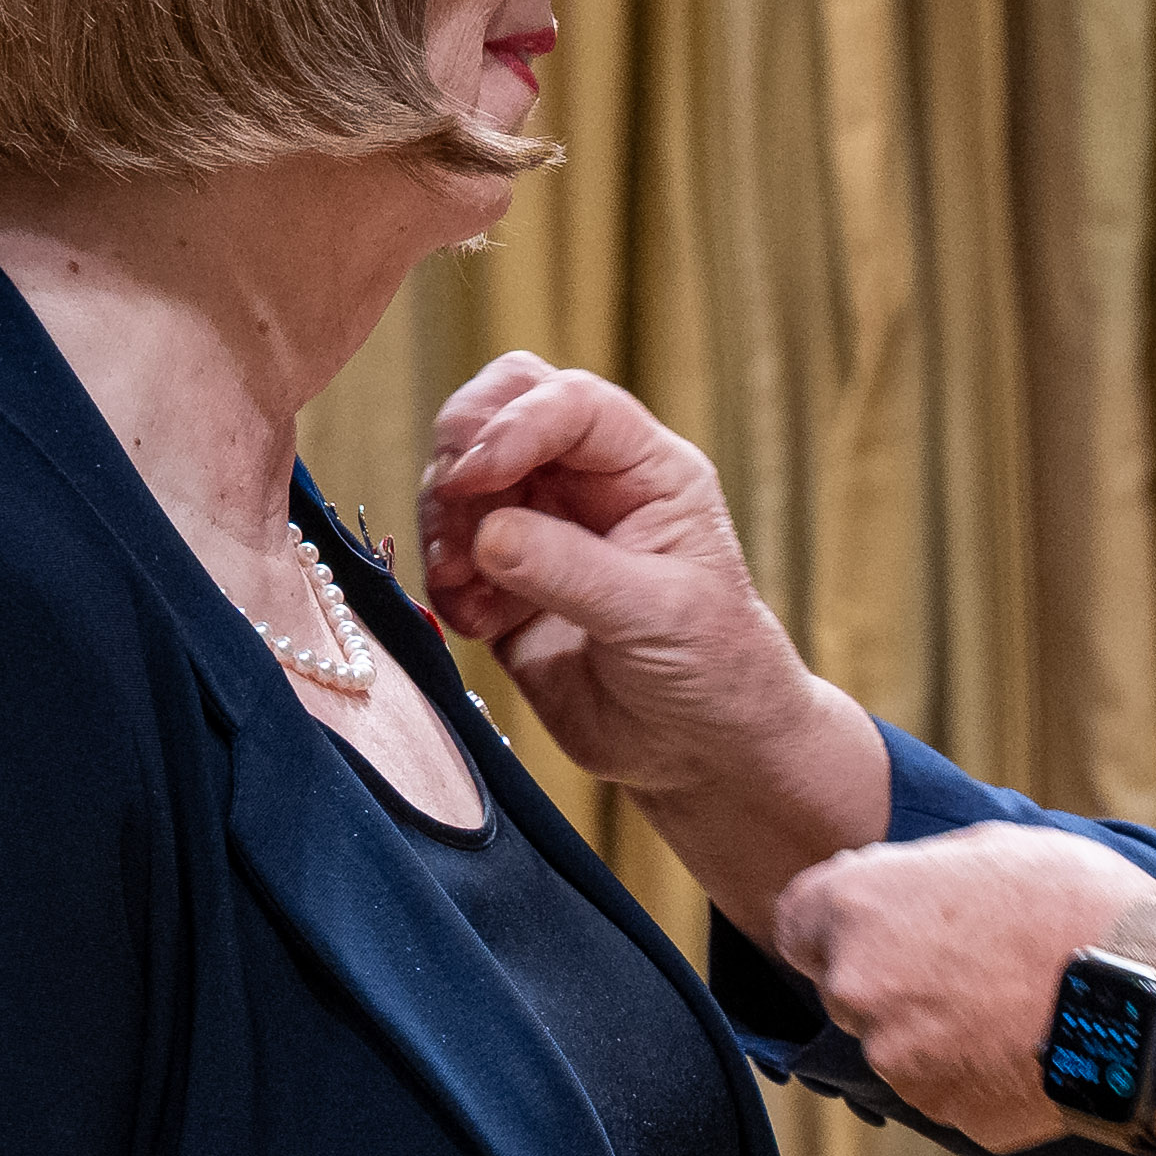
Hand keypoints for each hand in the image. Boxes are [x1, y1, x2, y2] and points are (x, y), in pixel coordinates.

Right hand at [416, 358, 804, 793]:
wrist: (700, 752)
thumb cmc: (712, 669)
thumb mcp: (655, 613)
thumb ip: (569, 569)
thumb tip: (486, 535)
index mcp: (645, 470)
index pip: (571, 404)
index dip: (515, 423)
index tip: (475, 473)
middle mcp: (588, 486)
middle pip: (502, 410)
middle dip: (461, 449)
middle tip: (451, 504)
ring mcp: (541, 530)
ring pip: (461, 480)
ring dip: (443, 521)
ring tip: (461, 582)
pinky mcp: (503, 585)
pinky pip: (449, 554)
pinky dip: (444, 580)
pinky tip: (476, 623)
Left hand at [772, 831, 1155, 1152]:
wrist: (1154, 1002)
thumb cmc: (1081, 905)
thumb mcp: (996, 846)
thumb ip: (922, 870)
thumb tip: (895, 881)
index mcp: (858, 909)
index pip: (797, 920)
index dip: (839, 918)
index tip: (881, 921)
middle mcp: (859, 990)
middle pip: (847, 986)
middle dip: (891, 974)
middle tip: (968, 959)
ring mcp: (899, 1062)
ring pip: (896, 1043)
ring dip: (934, 1028)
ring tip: (1011, 1002)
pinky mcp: (945, 1114)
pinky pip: (946, 1088)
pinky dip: (974, 1072)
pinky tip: (1028, 1042)